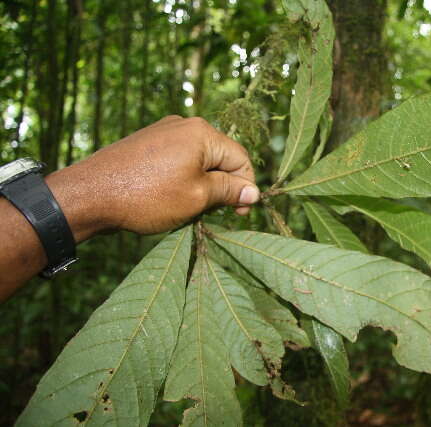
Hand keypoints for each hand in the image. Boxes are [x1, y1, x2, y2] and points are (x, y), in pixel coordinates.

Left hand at [46, 115, 259, 237]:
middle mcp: (184, 125)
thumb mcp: (197, 197)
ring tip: (190, 209)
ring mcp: (163, 132)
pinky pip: (178, 159)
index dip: (245, 187)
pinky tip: (171, 198)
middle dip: (223, 186)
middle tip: (215, 214)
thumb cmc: (147, 196)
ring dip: (203, 185)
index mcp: (202, 132)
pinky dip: (183, 179)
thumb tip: (253, 191)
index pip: (240, 158)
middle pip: (220, 157)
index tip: (240, 213)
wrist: (89, 194)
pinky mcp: (147, 143)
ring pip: (199, 160)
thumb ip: (229, 190)